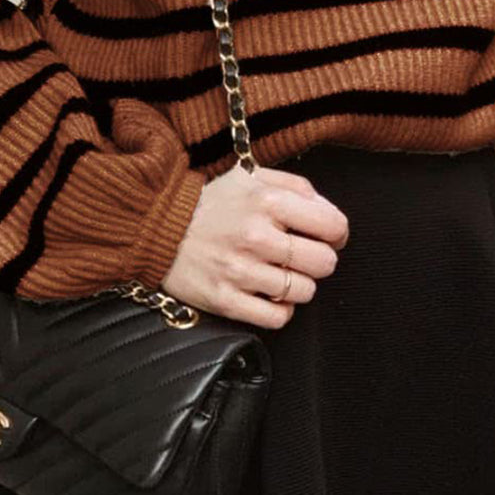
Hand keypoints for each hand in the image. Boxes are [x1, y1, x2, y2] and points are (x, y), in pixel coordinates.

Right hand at [161, 162, 349, 329]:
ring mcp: (241, 271)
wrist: (157, 227)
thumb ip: (296, 186)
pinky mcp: (226, 300)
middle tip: (302, 256)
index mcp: (267, 201)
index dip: (337, 233)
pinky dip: (280, 309)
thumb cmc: (211, 204)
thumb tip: (329, 212)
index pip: (333, 225)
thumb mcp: (251, 177)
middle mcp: (256, 236)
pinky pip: (278, 317)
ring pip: (304, 292)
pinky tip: (269, 294)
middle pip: (324, 263)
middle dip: (319, 260)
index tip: (328, 236)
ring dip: (298, 285)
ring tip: (280, 273)